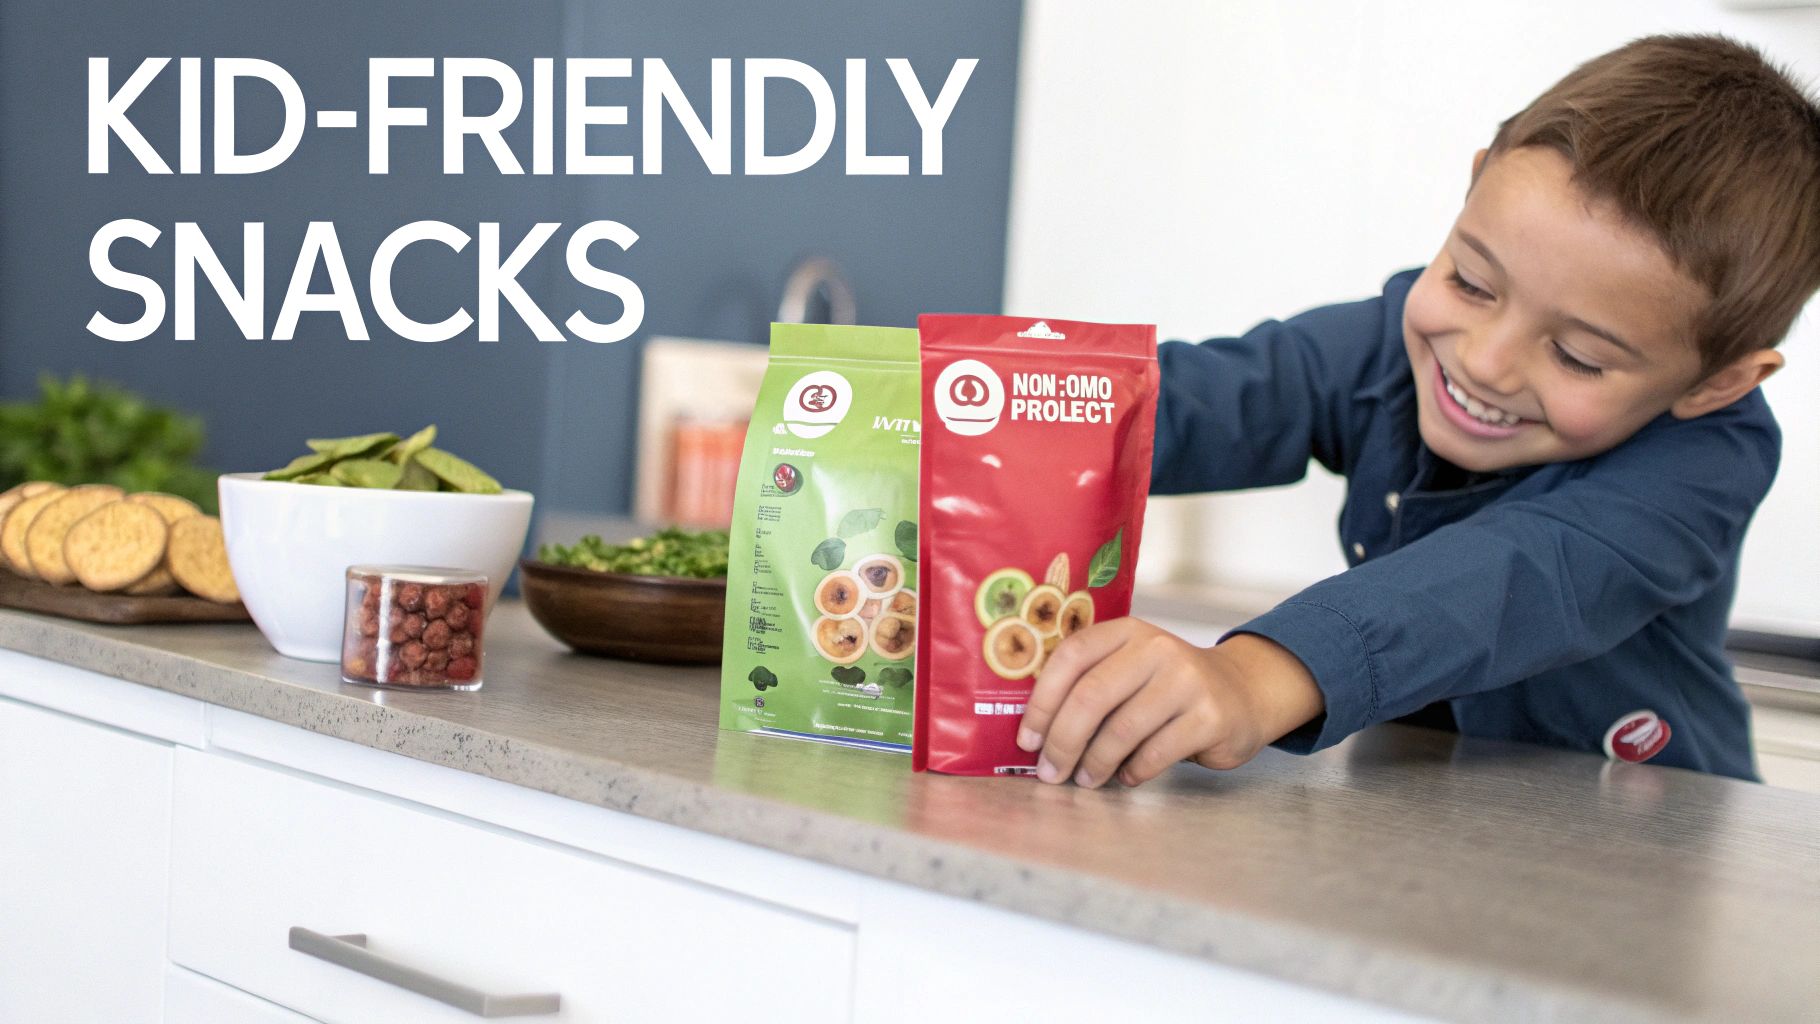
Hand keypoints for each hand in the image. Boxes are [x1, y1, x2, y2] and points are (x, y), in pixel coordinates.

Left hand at [1015, 620, 1323, 787]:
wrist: (1242, 692)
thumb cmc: (1168, 687)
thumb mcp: (1131, 668)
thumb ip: (1091, 684)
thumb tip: (1036, 733)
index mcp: (1127, 631)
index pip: (1072, 657)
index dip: (1042, 700)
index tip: (1027, 739)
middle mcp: (1157, 648)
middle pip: (1091, 696)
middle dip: (1063, 741)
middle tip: (1050, 772)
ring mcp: (1186, 681)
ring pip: (1122, 730)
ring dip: (1095, 763)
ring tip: (1086, 780)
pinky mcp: (1209, 716)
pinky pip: (1155, 754)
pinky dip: (1132, 772)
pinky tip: (1126, 777)